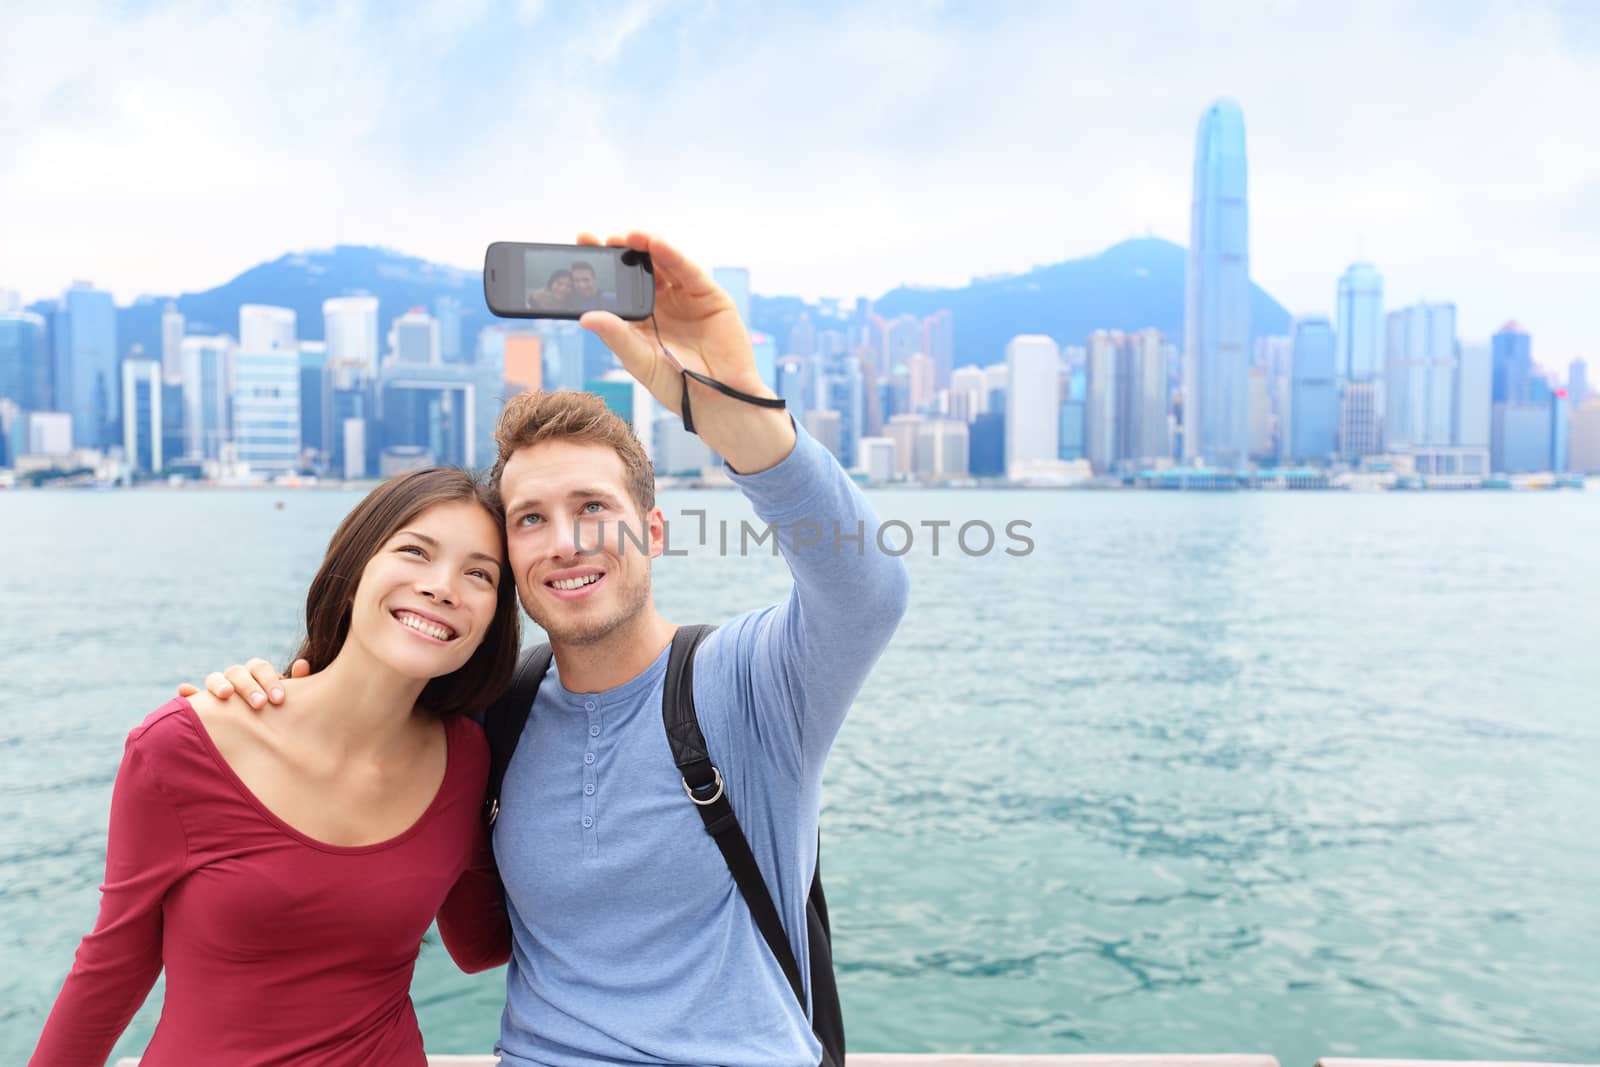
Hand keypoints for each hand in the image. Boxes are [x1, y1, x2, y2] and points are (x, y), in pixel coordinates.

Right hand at [176, 657, 309, 709]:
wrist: (264, 737)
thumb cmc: (279, 715)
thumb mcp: (290, 702)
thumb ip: (299, 684)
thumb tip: (303, 663)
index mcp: (257, 674)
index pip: (259, 667)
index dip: (269, 679)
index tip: (278, 699)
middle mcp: (236, 678)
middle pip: (238, 671)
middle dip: (248, 686)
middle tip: (260, 704)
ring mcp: (217, 689)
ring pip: (215, 678)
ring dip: (220, 684)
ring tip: (226, 695)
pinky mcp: (200, 706)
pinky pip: (191, 697)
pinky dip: (188, 693)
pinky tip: (184, 692)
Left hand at [576, 231, 793, 471]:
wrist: (720, 402)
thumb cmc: (678, 387)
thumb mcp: (640, 361)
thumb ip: (616, 337)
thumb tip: (585, 317)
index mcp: (640, 319)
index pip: (617, 287)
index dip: (600, 269)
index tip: (580, 247)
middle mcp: (661, 303)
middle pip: (637, 269)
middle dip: (619, 252)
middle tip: (598, 240)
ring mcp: (684, 297)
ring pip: (662, 264)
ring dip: (644, 247)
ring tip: (626, 236)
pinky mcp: (708, 295)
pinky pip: (687, 270)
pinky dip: (671, 255)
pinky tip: (655, 244)